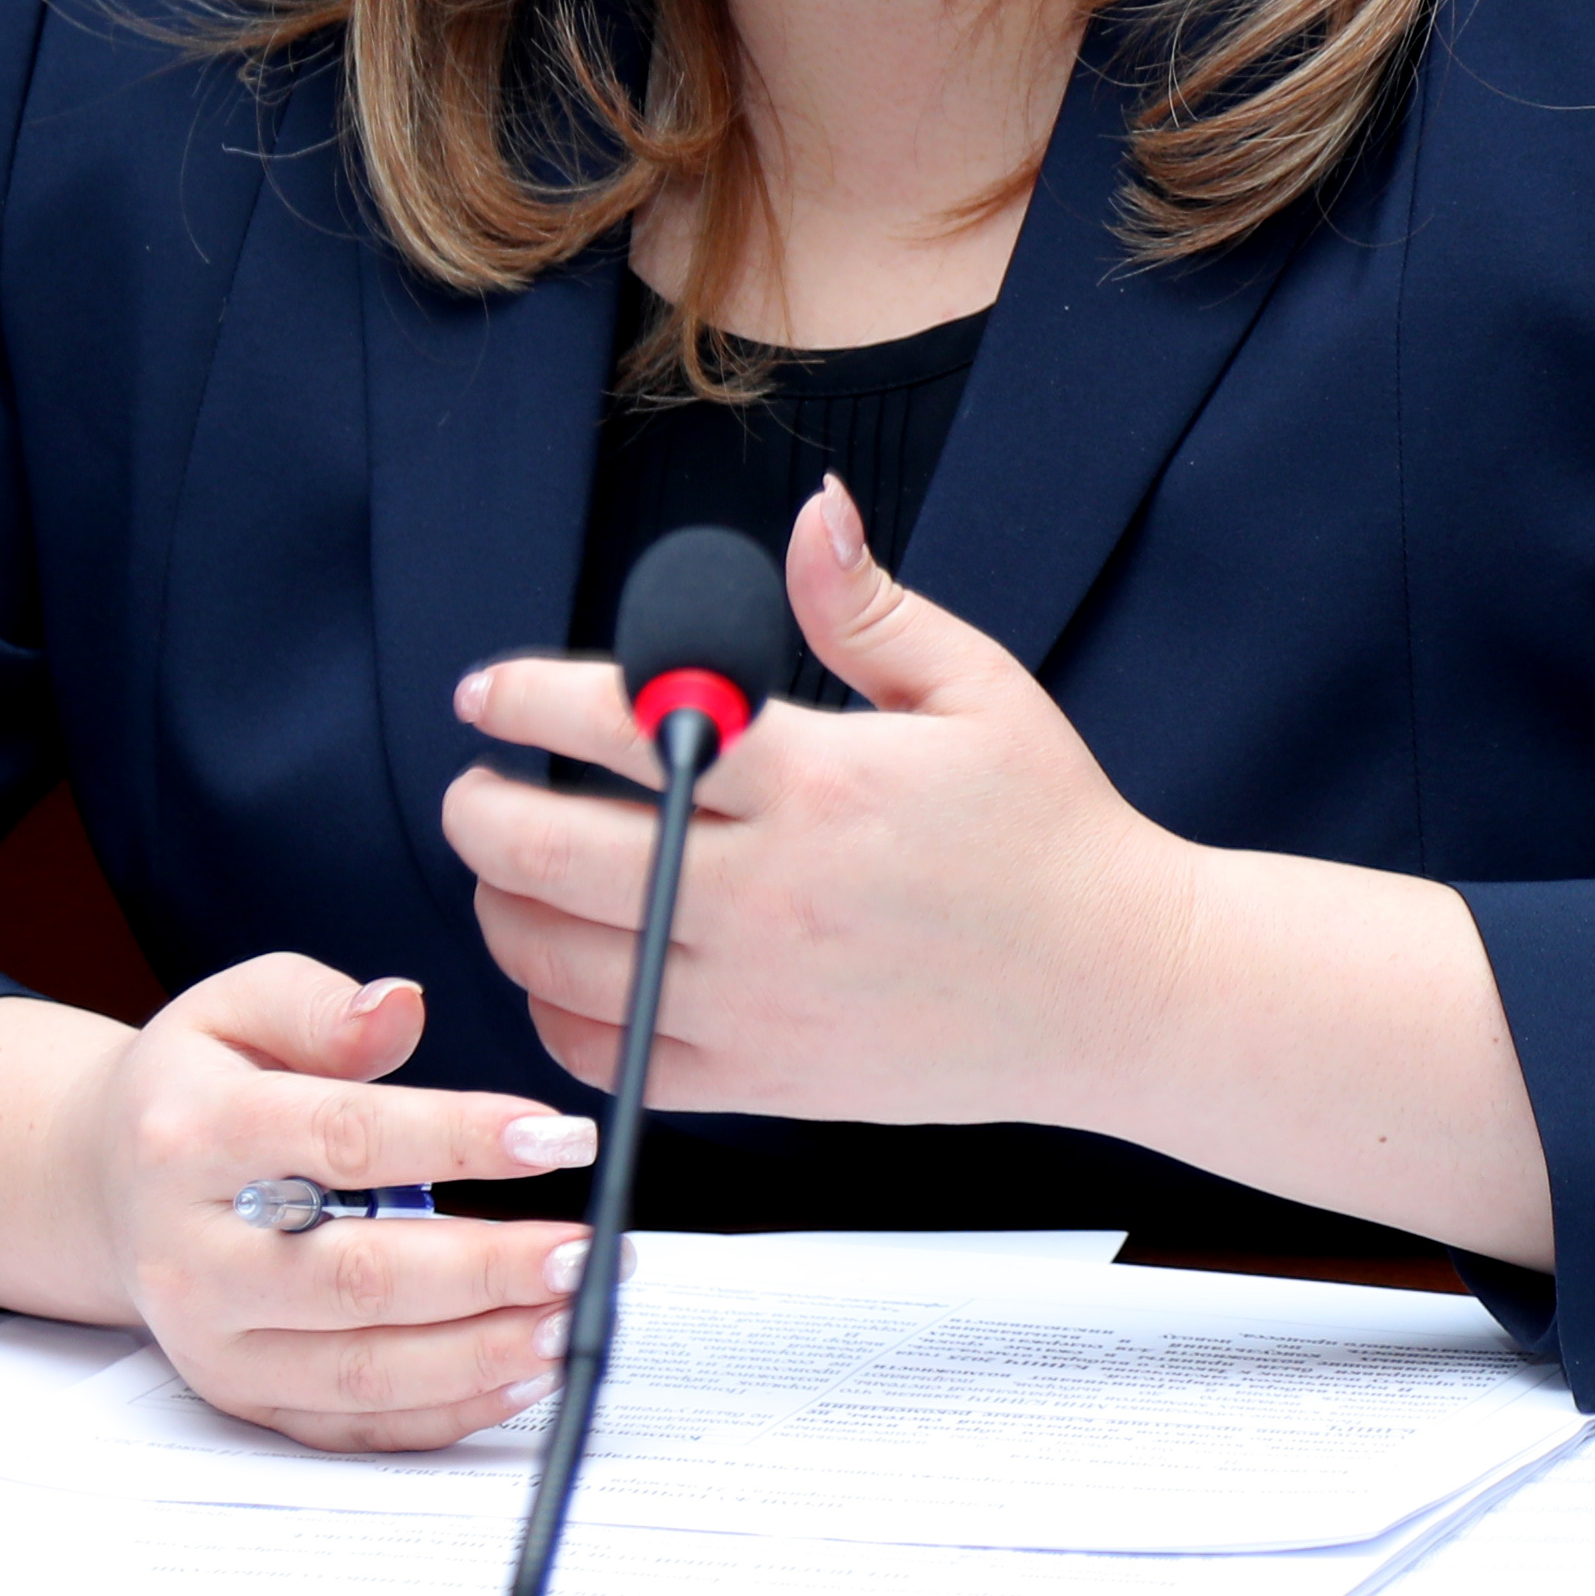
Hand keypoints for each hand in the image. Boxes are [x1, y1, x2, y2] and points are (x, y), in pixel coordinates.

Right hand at [0, 964, 603, 1452]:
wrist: (105, 1185)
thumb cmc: (197, 1084)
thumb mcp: (238, 1005)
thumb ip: (320, 1004)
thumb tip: (400, 1006)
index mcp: (190, 1133)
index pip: (339, 1138)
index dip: (456, 1138)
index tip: (556, 1134)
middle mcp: (192, 1251)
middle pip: (356, 1275)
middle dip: (488, 1270)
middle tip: (590, 1252)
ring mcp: (213, 1339)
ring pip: (359, 1367)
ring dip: (480, 1352)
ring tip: (570, 1316)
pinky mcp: (240, 1397)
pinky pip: (353, 1422)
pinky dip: (444, 1409)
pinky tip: (520, 1369)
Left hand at [441, 476, 1199, 1130]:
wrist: (1119, 990)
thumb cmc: (1050, 831)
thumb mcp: (976, 689)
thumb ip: (867, 606)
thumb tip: (811, 511)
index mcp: (817, 784)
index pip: (624, 725)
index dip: (526, 697)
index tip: (484, 690)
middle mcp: (771, 897)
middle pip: (555, 853)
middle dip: (483, 807)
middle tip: (475, 781)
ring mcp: (760, 1004)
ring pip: (561, 962)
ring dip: (500, 908)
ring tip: (503, 869)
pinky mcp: (765, 1084)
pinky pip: (612, 1057)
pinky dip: (558, 1015)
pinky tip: (565, 970)